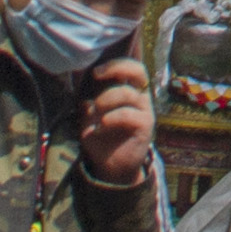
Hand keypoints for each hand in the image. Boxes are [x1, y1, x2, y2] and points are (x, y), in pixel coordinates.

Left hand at [77, 54, 153, 186]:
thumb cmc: (102, 139)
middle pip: (139, 71)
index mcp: (129, 92)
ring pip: (127, 94)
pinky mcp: (146, 126)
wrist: (112, 167)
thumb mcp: (88, 122)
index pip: (131, 68)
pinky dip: (110, 119)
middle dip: (116, 68)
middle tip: (98, 76)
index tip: (95, 72)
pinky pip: (128, 115)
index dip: (116, 64)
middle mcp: (140, 98)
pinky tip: (100, 128)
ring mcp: (145, 111)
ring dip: (106, 100)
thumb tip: (85, 101)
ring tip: (95, 114)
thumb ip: (87, 110)